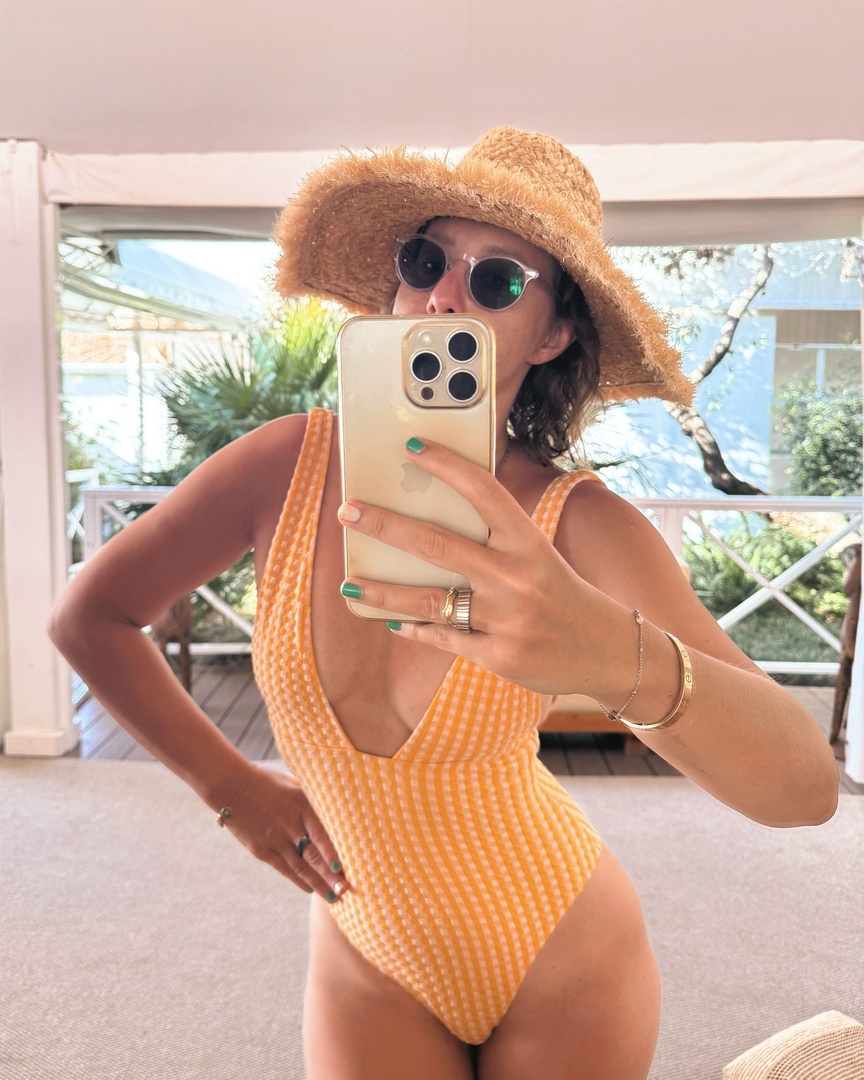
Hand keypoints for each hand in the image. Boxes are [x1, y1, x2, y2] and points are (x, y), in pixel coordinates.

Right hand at [219, 765, 350, 902]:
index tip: (348, 867)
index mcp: (302, 804)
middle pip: (315, 855)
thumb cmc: (268, 782)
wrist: (232, 786)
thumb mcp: (295, 783)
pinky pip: (284, 869)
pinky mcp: (262, 850)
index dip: (335, 853)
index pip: (323, 834)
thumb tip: (338, 804)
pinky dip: (299, 880)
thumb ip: (314, 797)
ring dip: (318, 884)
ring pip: (301, 867)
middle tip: (347, 891)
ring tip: (333, 898)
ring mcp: (275, 839)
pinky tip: (310, 888)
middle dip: (332, 876)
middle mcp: (290, 825)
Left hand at [336, 438, 601, 695]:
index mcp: (529, 542)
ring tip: (349, 581)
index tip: (410, 447)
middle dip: (386, 526)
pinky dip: (415, 628)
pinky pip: (443, 637)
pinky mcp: (498, 655)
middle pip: (437, 544)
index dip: (446, 465)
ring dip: (382, 589)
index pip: (483, 492)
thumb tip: (431, 524)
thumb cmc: (563, 593)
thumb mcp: (539, 556)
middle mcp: (516, 576)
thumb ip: (496, 540)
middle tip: (349, 512)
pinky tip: (391, 621)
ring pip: (428, 599)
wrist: (608, 651)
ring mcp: (506, 618)